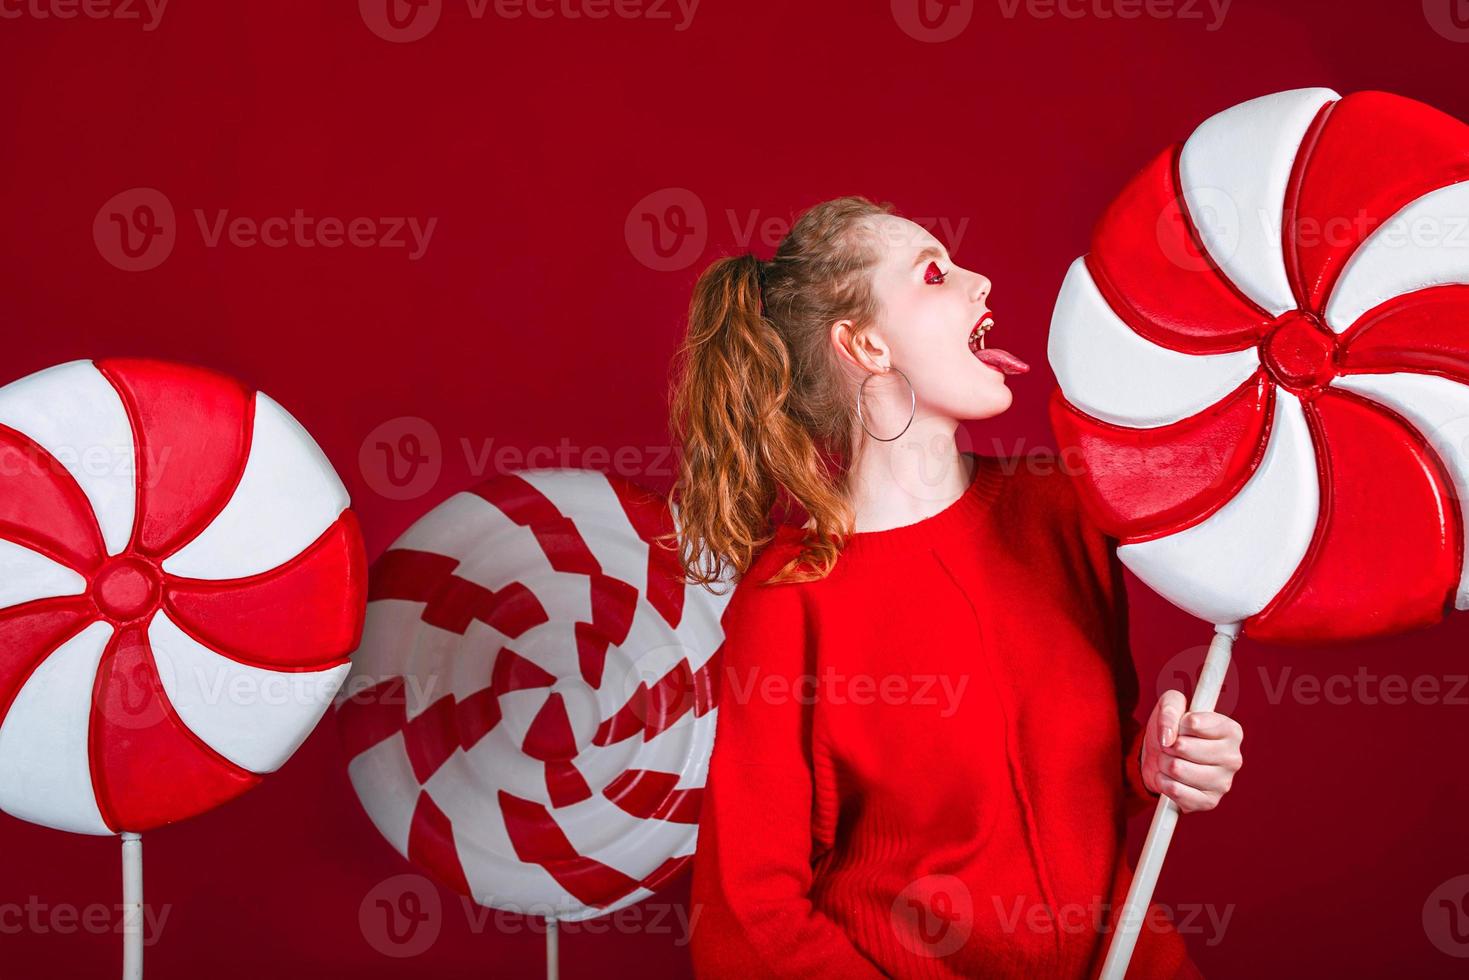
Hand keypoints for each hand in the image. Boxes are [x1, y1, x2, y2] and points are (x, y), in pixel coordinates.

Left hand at [1141, 690, 1243, 813]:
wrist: (1160, 758)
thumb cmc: (1172, 729)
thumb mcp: (1170, 705)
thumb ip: (1170, 708)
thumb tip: (1168, 737)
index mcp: (1231, 731)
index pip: (1193, 723)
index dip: (1178, 724)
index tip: (1180, 726)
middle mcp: (1233, 758)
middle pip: (1183, 747)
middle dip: (1168, 745)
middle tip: (1172, 746)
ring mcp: (1224, 783)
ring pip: (1177, 769)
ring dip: (1164, 763)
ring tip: (1170, 761)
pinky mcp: (1209, 802)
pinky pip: (1175, 791)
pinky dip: (1163, 783)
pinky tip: (1170, 779)